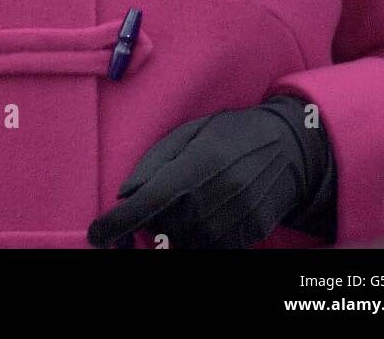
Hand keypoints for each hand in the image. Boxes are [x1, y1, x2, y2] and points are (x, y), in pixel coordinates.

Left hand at [87, 98, 333, 248]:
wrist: (286, 148)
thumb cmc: (230, 134)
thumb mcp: (190, 133)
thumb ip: (154, 163)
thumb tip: (124, 194)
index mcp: (193, 168)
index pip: (146, 205)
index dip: (115, 224)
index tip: (97, 235)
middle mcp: (211, 201)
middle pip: (160, 232)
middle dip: (148, 225)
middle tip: (153, 206)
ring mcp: (230, 225)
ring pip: (183, 245)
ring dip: (173, 232)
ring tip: (188, 203)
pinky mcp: (245, 240)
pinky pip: (209, 249)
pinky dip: (199, 237)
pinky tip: (208, 211)